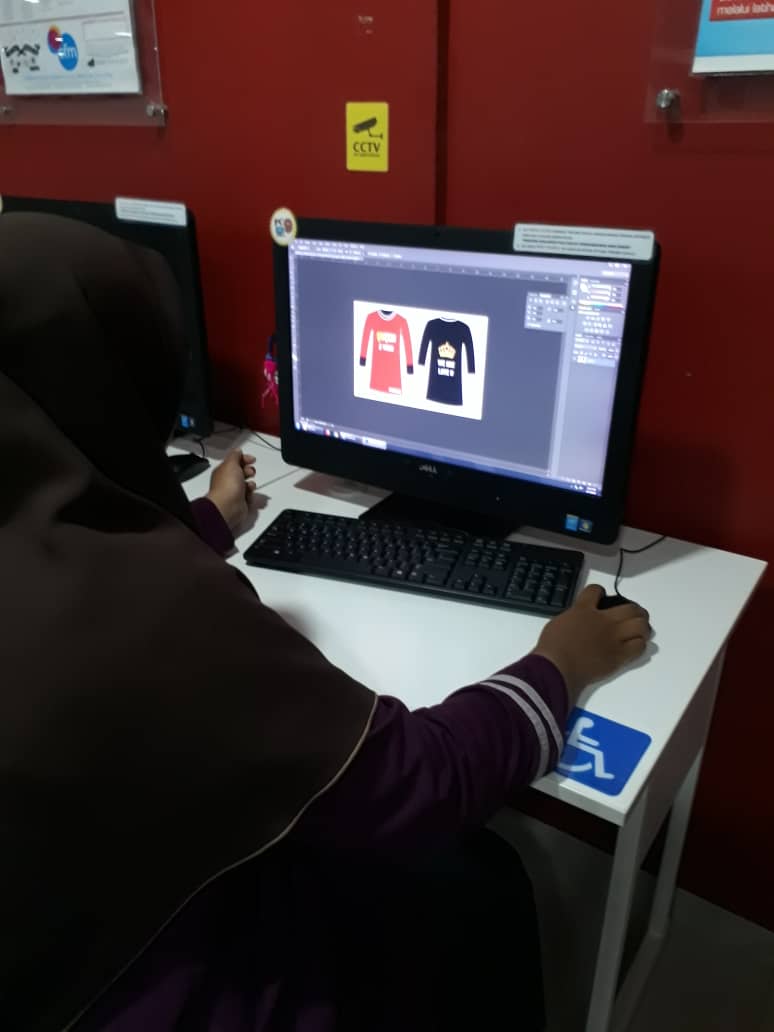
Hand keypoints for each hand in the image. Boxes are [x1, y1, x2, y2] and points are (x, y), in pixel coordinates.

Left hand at [206, 449, 256, 532]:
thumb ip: (235, 456)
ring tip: (249, 486)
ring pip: (247, 484)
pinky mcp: (241, 502)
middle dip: (249, 471)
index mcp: (224, 471)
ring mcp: (234, 492)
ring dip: (251, 484)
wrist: (228, 506)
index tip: (252, 459)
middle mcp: (228, 481)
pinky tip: (248, 495)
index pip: (235, 461)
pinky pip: (249, 496)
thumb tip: (238, 451)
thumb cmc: (228, 485)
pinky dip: (251, 495)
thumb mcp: (231, 463)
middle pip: (242, 472)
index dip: (244, 459)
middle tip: (250, 472)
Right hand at [533, 585, 650, 704]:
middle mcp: (604, 620)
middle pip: (630, 607)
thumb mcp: (558, 622)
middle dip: (634, 610)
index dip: (599, 591)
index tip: (599, 596)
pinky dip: (640, 644)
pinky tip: (634, 645)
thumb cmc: (551, 647)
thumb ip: (573, 617)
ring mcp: (614, 638)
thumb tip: (581, 620)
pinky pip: (639, 646)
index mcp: (584, 609)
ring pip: (641, 625)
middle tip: (632, 615)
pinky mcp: (619, 656)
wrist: (558, 667)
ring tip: (638, 630)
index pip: (596, 590)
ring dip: (642, 626)